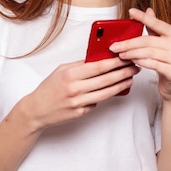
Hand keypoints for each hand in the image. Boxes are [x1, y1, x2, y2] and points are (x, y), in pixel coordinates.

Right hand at [21, 57, 139, 131]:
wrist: (37, 109)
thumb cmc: (48, 88)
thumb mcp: (61, 70)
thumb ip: (79, 65)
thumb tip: (99, 58)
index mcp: (70, 74)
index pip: (98, 66)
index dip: (115, 62)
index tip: (125, 57)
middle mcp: (75, 89)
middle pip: (106, 80)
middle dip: (123, 72)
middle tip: (134, 67)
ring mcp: (79, 102)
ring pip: (106, 93)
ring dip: (121, 85)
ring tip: (130, 79)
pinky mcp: (81, 113)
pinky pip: (97, 103)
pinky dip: (105, 96)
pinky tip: (112, 90)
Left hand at [109, 8, 170, 100]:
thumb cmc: (165, 61)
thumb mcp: (160, 42)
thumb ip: (154, 27)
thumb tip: (149, 9)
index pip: (156, 23)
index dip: (143, 17)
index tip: (131, 11)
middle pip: (148, 41)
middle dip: (129, 43)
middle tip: (115, 46)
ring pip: (149, 53)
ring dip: (131, 53)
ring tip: (121, 55)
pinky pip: (153, 64)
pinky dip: (141, 62)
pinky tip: (133, 62)